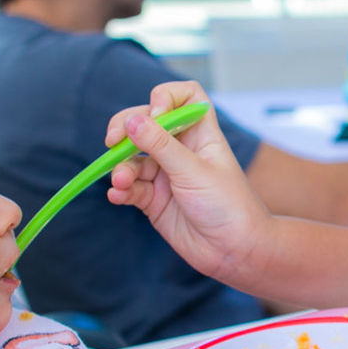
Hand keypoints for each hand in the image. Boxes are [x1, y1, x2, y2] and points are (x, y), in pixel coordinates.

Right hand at [103, 81, 276, 286]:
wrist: (235, 252)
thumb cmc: (228, 206)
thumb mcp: (193, 171)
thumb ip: (161, 146)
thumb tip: (131, 121)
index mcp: (200, 133)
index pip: (183, 97)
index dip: (166, 97)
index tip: (155, 113)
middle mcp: (181, 149)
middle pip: (145, 124)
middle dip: (126, 130)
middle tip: (112, 141)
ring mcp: (166, 174)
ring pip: (132, 158)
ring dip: (121, 167)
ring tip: (122, 182)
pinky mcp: (154, 199)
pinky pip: (130, 187)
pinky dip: (121, 189)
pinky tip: (118, 195)